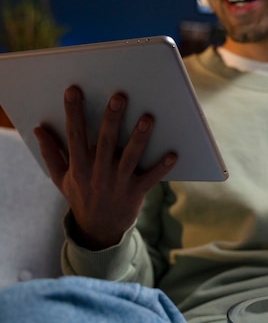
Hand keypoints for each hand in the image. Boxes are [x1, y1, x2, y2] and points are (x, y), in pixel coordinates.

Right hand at [34, 85, 175, 248]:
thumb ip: (51, 153)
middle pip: (105, 142)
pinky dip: (162, 168)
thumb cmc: (80, 197)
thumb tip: (38, 129)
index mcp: (79, 167)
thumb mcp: (61, 179)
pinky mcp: (135, 192)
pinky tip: (172, 154)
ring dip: (139, 138)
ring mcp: (118, 183)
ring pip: (130, 157)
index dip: (73, 113)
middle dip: (111, 119)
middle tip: (119, 97)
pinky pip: (150, 178)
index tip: (73, 91)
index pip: (74, 136)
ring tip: (147, 118)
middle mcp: (98, 173)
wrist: (98, 231)